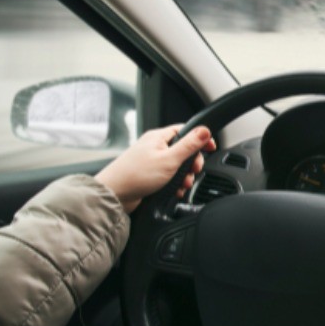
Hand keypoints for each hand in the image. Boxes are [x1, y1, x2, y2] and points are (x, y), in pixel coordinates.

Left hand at [95, 125, 216, 212]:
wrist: (114, 195)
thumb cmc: (136, 175)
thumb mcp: (169, 159)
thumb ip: (189, 145)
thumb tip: (204, 131)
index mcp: (159, 137)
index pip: (186, 131)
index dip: (200, 139)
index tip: (211, 148)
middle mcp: (155, 147)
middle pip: (184, 150)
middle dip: (192, 163)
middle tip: (193, 171)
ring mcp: (152, 161)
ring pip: (178, 165)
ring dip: (184, 176)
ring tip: (182, 184)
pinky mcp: (150, 175)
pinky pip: (169, 176)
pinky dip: (175, 184)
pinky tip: (174, 190)